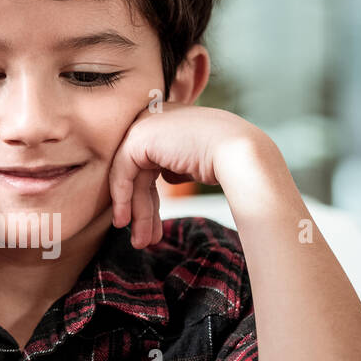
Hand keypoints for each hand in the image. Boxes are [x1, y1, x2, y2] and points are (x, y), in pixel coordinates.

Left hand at [108, 103, 260, 247]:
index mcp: (169, 121)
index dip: (149, 198)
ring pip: (130, 176)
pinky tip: (125, 221)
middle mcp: (154, 118)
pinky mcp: (139, 136)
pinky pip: (122, 172)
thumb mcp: (194, 163)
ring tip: (140, 241)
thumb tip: (167, 176)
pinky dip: (123, 198)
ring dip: (136, 212)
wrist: (239, 154)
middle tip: (143, 240)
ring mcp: (145, 124)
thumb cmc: (228, 161)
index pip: (150, 164)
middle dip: (142, 209)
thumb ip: (177, 167)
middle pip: (140, 172)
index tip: (152, 227)